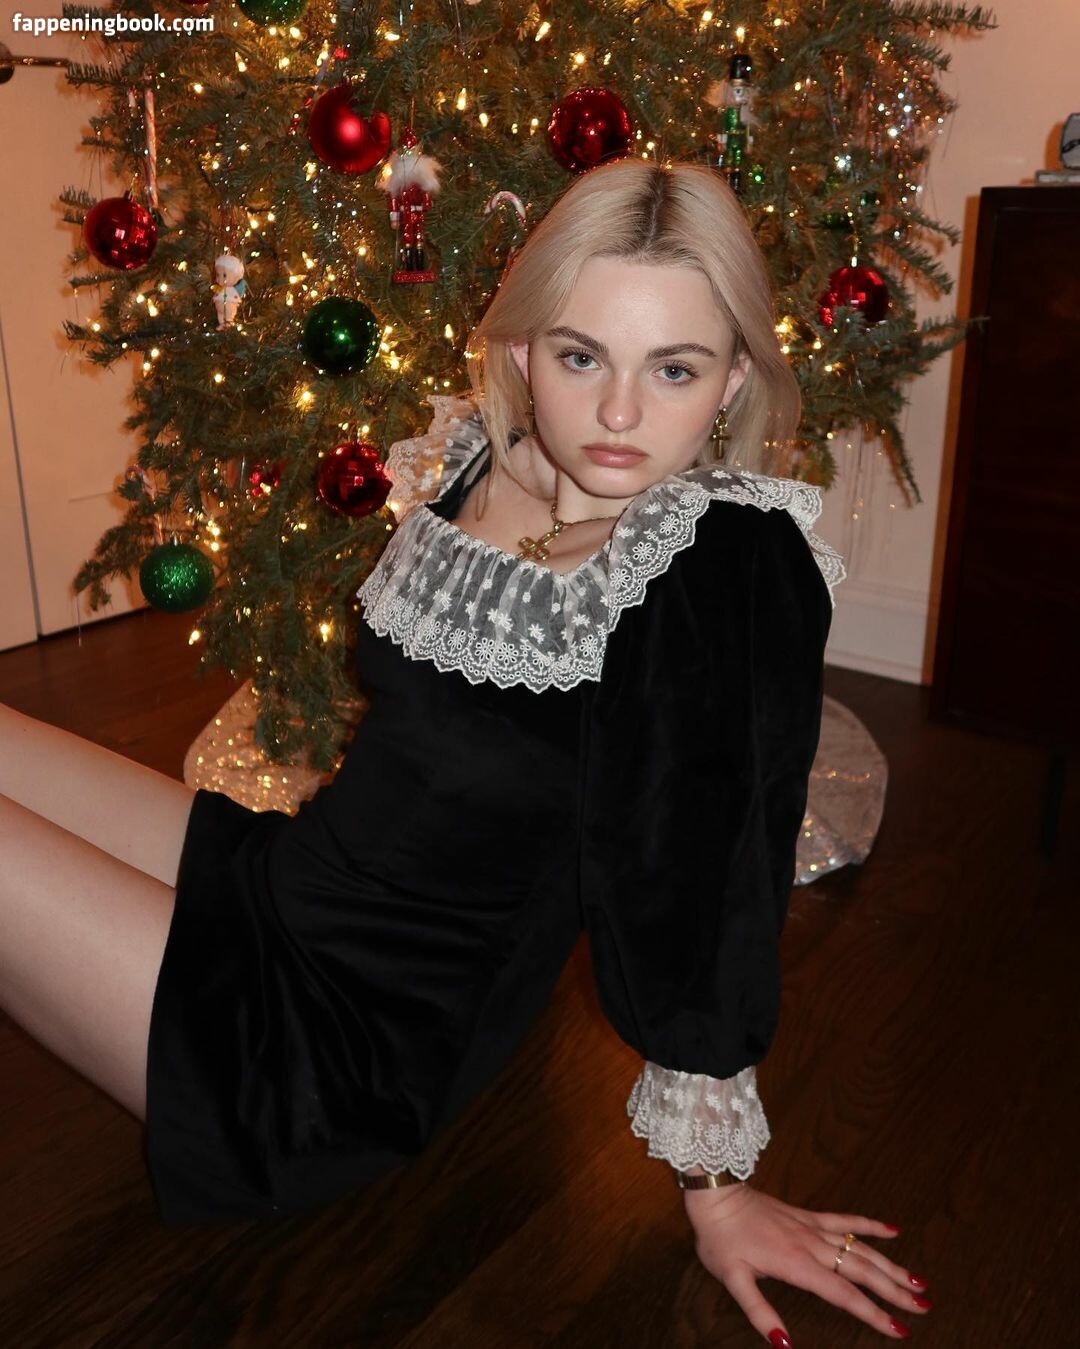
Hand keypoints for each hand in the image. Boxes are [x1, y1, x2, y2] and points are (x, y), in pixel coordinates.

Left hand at [682, 1182, 930, 1343]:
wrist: (717, 1194)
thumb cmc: (721, 1239)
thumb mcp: (732, 1279)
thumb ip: (759, 1312)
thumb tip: (784, 1346)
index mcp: (797, 1264)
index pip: (844, 1294)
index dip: (873, 1313)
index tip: (900, 1329)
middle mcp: (812, 1245)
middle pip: (862, 1270)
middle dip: (894, 1291)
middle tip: (924, 1306)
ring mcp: (812, 1227)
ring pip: (860, 1247)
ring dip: (891, 1264)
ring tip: (918, 1280)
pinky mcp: (808, 1216)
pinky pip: (845, 1219)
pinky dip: (870, 1224)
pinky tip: (893, 1229)